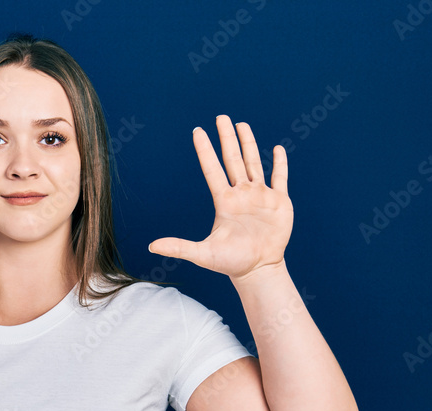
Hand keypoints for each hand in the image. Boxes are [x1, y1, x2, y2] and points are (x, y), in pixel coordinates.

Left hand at [148, 115, 292, 280]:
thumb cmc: (231, 263)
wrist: (258, 271)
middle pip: (233, 159)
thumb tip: (151, 246)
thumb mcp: (203, 253)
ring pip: (254, 163)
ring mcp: (260, 196)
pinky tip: (277, 148)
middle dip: (227, 138)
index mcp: (224, 201)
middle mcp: (241, 194)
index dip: (205, 150)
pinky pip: (280, 178)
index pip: (212, 169)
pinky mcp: (279, 202)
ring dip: (249, 143)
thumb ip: (179, 247)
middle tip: (221, 117)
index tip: (198, 131)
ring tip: (243, 125)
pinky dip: (279, 163)